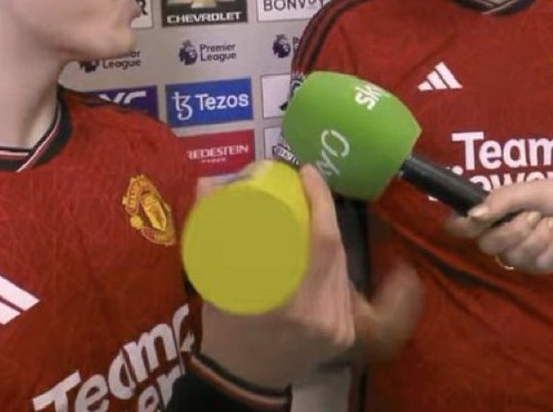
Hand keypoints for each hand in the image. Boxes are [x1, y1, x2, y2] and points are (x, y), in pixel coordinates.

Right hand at [198, 164, 422, 387]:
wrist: (243, 380)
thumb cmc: (224, 331)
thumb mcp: (212, 284)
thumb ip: (208, 230)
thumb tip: (208, 182)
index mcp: (293, 306)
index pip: (322, 243)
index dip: (321, 201)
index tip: (308, 172)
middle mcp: (325, 318)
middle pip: (335, 251)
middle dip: (324, 213)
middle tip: (305, 189)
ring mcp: (339, 329)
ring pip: (342, 267)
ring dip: (329, 236)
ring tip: (311, 214)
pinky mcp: (345, 335)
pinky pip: (341, 287)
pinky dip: (331, 262)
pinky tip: (320, 246)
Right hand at [443, 177, 552, 273]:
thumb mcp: (526, 190)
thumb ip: (499, 201)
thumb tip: (473, 215)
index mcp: (488, 215)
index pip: (458, 227)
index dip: (461, 226)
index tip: (475, 221)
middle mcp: (496, 237)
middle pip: (488, 245)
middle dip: (516, 230)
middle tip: (535, 214)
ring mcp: (516, 255)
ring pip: (516, 255)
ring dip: (541, 236)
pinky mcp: (537, 267)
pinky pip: (539, 262)